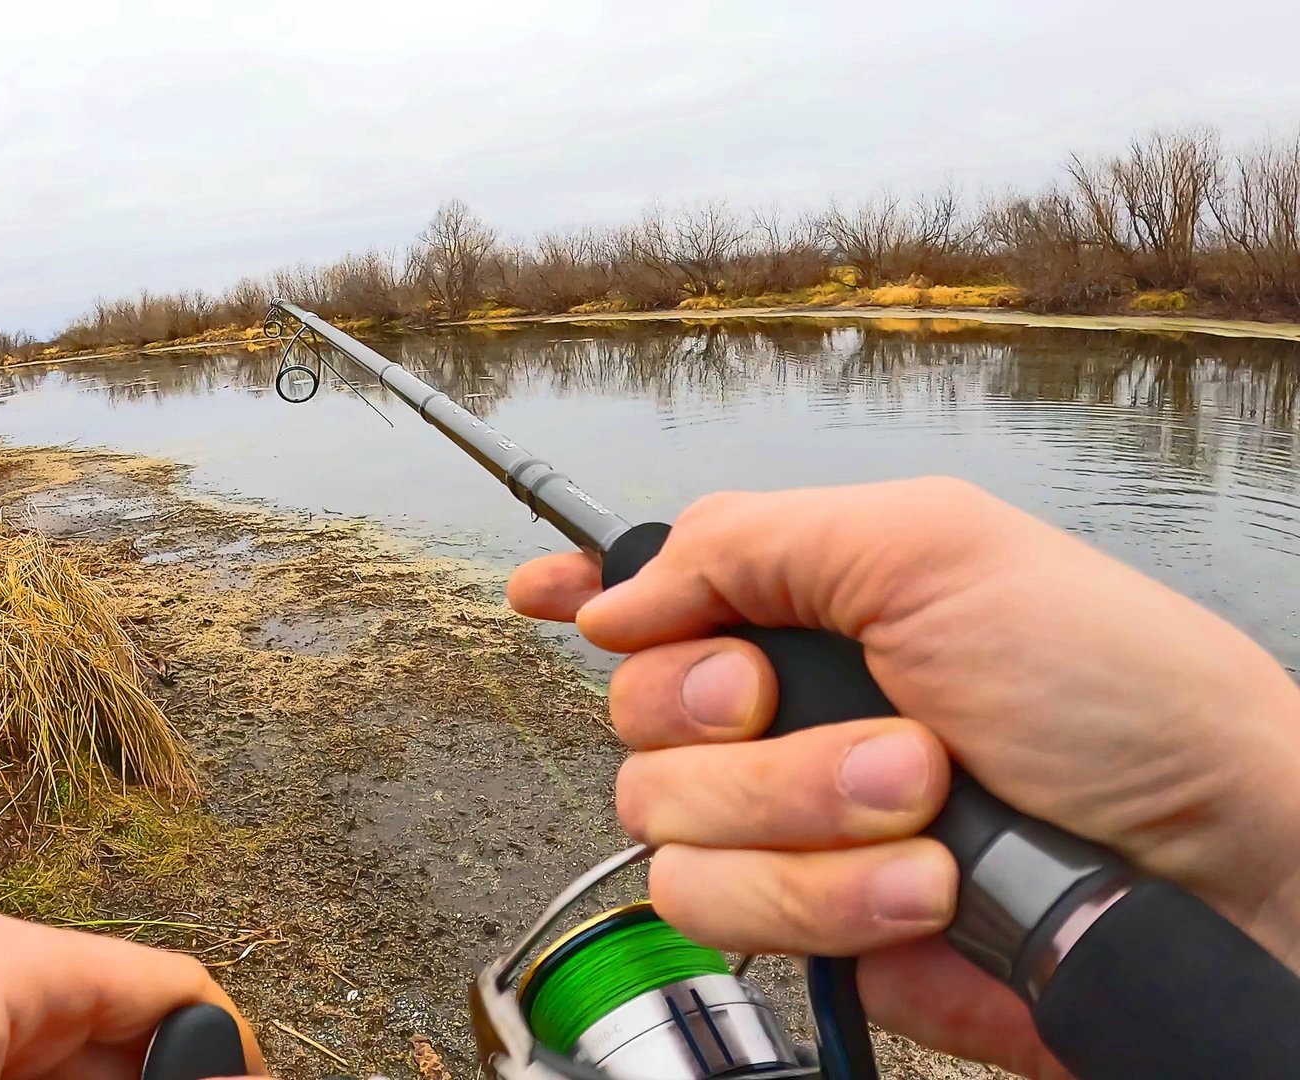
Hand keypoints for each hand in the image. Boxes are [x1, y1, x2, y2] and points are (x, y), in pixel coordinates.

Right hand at [508, 478, 1299, 1077]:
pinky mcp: (810, 924)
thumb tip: (611, 598)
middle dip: (747, 731)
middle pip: (637, 720)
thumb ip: (748, 543)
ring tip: (925, 806)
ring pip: (666, 829)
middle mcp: (784, 715)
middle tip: (878, 723)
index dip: (586, 592)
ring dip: (803, 819)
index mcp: (810, 606)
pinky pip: (724, 916)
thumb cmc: (1115, 690)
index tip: (538, 595)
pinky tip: (921, 886)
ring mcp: (789, 826)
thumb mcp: (933, 549)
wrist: (1211, 866)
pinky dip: (827, 899)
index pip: (657, 590)